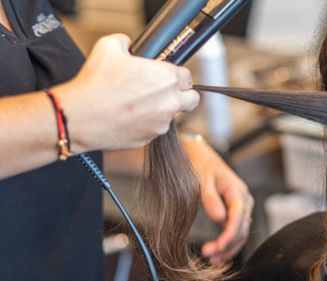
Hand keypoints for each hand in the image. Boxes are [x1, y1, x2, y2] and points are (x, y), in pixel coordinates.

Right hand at [54, 34, 199, 151]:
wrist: (80, 117)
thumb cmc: (95, 83)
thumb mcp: (109, 47)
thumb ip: (127, 42)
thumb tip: (130, 45)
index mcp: (166, 78)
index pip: (188, 76)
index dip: (178, 75)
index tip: (168, 76)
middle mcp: (170, 102)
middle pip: (192, 100)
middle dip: (183, 95)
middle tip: (165, 92)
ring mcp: (162, 123)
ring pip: (172, 116)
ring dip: (161, 110)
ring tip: (136, 104)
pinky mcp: (151, 138)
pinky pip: (155, 129)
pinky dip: (146, 124)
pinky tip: (128, 117)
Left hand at [185, 138, 253, 264]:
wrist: (200, 156)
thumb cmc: (200, 166)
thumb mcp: (202, 180)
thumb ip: (210, 199)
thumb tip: (219, 218)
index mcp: (238, 192)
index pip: (238, 219)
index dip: (229, 237)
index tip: (216, 249)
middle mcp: (245, 201)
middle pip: (242, 230)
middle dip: (228, 247)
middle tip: (210, 258)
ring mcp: (242, 208)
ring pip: (241, 234)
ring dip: (229, 249)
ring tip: (213, 261)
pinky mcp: (236, 212)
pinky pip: (237, 231)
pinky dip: (229, 244)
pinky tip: (219, 253)